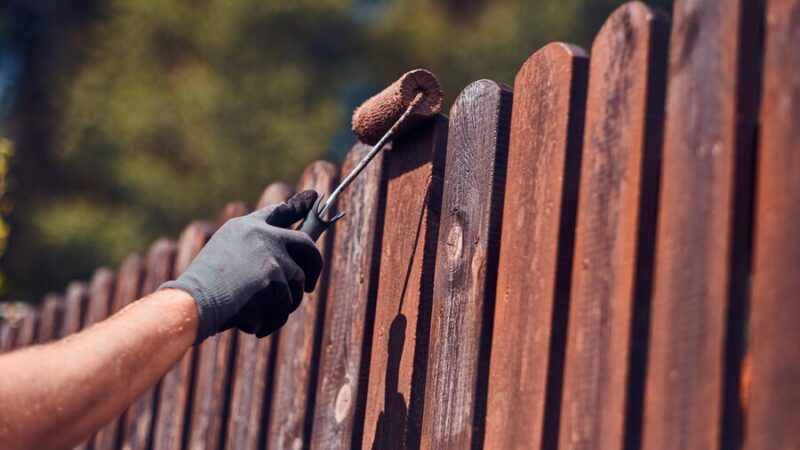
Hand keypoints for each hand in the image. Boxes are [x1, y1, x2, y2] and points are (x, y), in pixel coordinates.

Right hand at [160, 191, 322, 342]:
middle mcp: (262, 234)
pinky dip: (272, 319)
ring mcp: (271, 254)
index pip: (278, 211)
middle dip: (314, 265)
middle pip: (305, 244)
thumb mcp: (223, 257)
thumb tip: (283, 261)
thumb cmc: (203, 288)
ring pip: (297, 282)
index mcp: (245, 227)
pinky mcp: (276, 278)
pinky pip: (286, 305)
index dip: (298, 205)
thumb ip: (251, 250)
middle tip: (310, 285)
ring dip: (284, 303)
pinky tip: (253, 324)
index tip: (314, 197)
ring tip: (260, 313)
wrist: (193, 302)